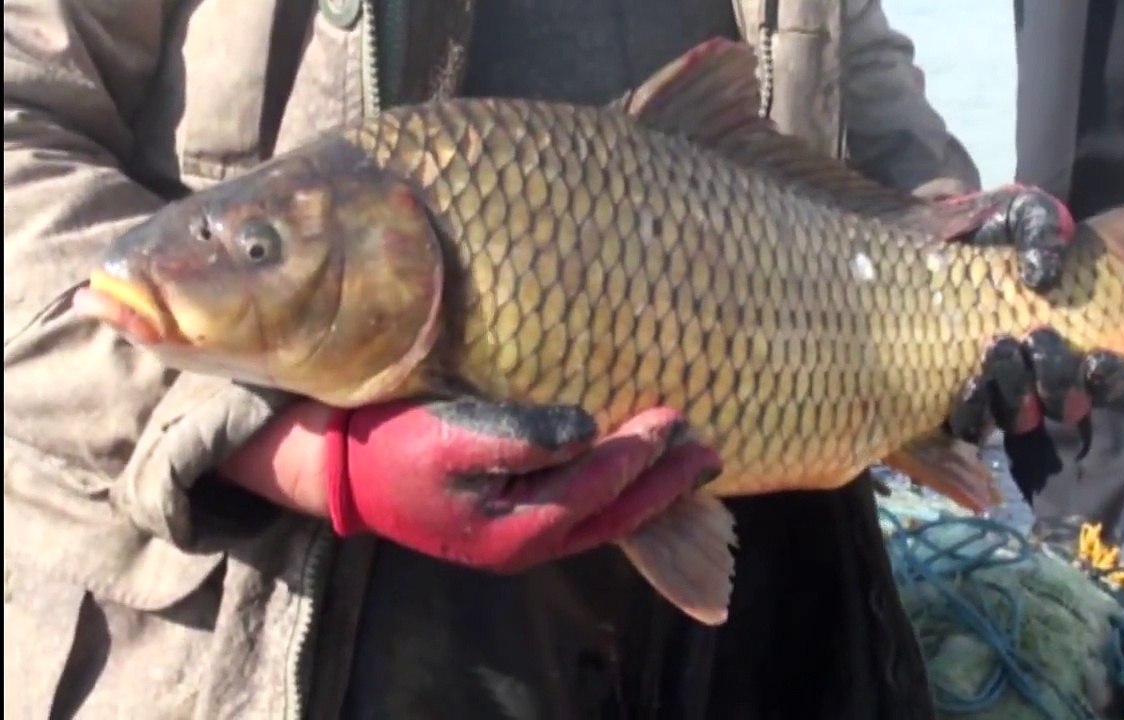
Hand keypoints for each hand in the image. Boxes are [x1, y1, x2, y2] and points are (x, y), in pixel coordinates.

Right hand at [325, 399, 722, 571]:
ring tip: (693, 465)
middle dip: (666, 484)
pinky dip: (622, 495)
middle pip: (616, 516)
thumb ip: (522, 436)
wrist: (347, 474)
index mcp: (516, 528)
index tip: (673, 418)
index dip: (638, 454)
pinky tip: (641, 477)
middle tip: (710, 452)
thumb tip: (588, 428)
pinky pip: (586, 514)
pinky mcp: (516, 524)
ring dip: (653, 493)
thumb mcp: (451, 437)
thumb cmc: (395, 449)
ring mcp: (524, 540)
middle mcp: (529, 544)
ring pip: (606, 521)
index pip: (597, 488)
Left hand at [933, 184, 1123, 441]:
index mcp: (1076, 339)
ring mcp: (1001, 388)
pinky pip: (971, 424)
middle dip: (1056, 381)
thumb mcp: (1027, 214)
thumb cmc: (998, 231)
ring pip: (1019, 418)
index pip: (1106, 377)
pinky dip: (975, 410)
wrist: (942, 241)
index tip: (1096, 356)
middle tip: (1035, 339)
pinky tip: (971, 382)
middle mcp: (1042, 373)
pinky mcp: (959, 397)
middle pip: (1063, 405)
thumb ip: (1043, 233)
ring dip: (1016, 394)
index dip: (1108, 377)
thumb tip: (1041, 277)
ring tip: (999, 349)